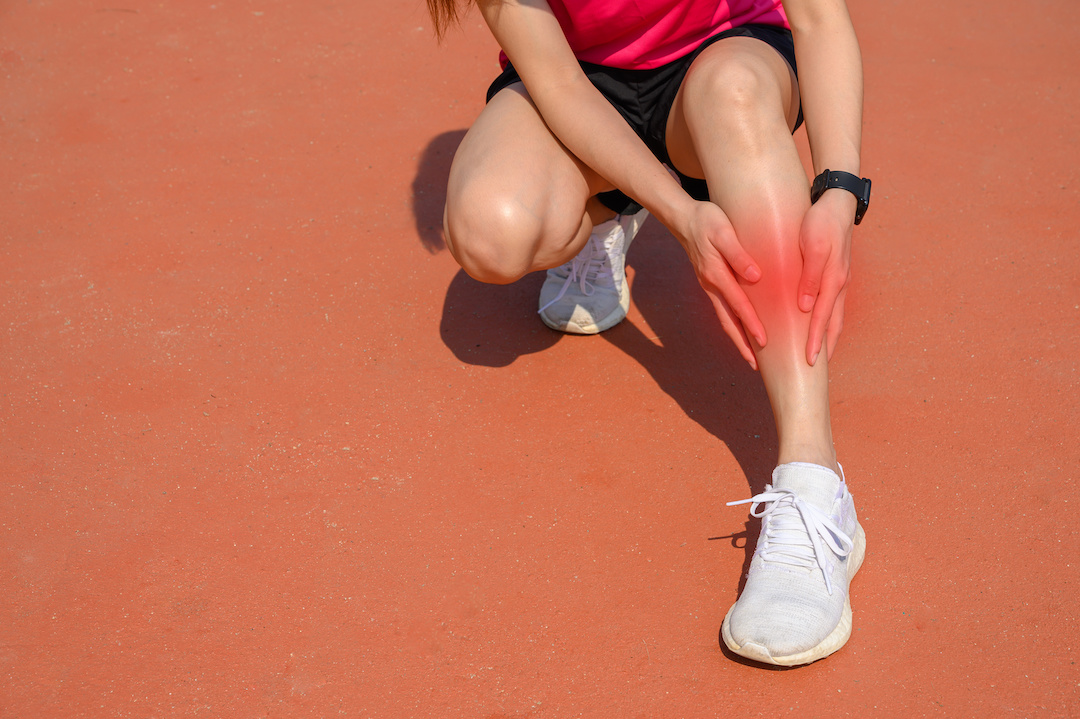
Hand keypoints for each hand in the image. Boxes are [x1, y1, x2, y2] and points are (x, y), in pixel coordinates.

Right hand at [675, 200, 765, 369]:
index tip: (764, 342)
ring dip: (737, 339)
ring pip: (724, 319)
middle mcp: (711, 286)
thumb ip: (738, 254)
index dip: (752, 324)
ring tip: (751, 356)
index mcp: (716, 275)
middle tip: (756, 364)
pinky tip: (744, 330)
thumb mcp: (724, 232)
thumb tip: (755, 276)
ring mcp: (709, 287)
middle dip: (742, 344)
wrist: (684, 218)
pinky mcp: (711, 283)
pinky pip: (723, 309)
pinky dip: (734, 324)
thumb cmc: (707, 221)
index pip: (738, 306)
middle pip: (728, 322)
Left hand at [797, 189, 854, 364]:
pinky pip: (832, 304)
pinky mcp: (836, 274)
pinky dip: (827, 320)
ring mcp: (840, 280)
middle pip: (833, 324)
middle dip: (824, 347)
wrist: (837, 202)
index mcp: (833, 280)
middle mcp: (839, 284)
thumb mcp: (812, 246)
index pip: (821, 318)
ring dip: (827, 336)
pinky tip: (817, 324)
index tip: (808, 361)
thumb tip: (806, 307)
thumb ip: (810, 277)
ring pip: (835, 316)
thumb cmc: (821, 222)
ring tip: (818, 354)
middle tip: (815, 369)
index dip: (814, 341)